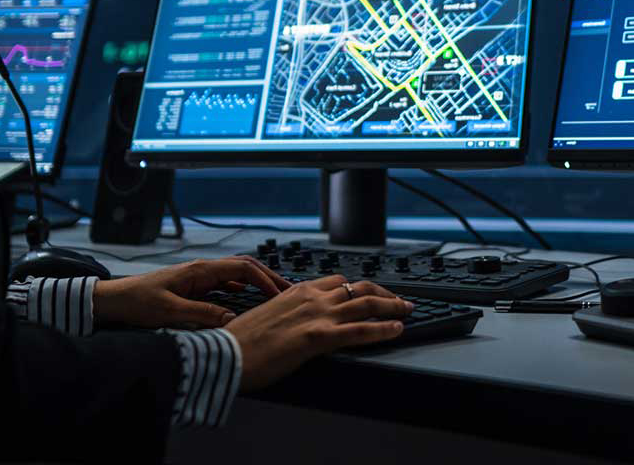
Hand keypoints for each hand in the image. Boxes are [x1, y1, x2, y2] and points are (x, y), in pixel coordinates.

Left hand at [90, 257, 291, 328]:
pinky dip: (241, 289)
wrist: (114, 300)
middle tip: (287, 292)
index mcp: (199, 270)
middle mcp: (201, 269)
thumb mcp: (170, 312)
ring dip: (256, 283)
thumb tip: (232, 323)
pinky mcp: (193, 286)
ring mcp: (198, 277)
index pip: (242, 268)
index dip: (265, 279)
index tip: (281, 294)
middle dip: (267, 277)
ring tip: (273, 296)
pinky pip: (224, 284)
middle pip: (244, 267)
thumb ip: (202, 316)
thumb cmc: (138, 303)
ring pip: (235, 274)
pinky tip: (247, 300)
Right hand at [225, 276, 412, 389]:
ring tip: (407, 310)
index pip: (337, 281)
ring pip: (365, 304)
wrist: (226, 353)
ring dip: (392, 306)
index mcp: (297, 291)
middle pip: (357, 287)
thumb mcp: (267, 316)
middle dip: (383, 293)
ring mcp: (316, 316)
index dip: (359, 287)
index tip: (371, 293)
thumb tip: (296, 321)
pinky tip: (396, 330)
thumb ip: (287, 313)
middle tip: (399, 300)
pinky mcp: (318, 337)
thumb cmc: (240, 341)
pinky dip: (383, 329)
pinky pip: (359, 330)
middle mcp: (310, 298)